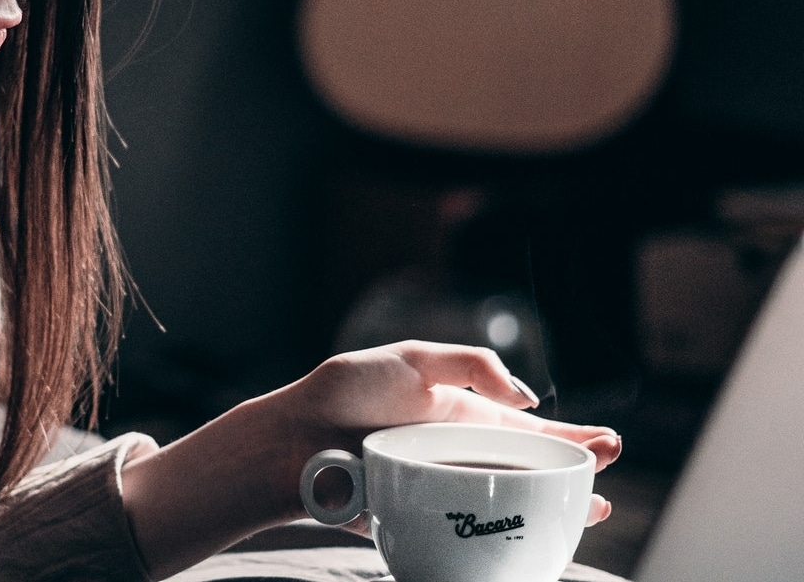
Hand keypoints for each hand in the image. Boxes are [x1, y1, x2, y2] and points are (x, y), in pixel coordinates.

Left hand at [283, 340, 620, 527]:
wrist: (292, 438)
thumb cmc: (345, 391)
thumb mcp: (412, 358)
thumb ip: (470, 365)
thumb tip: (526, 399)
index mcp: (457, 414)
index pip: (523, 428)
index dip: (566, 435)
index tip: (608, 444)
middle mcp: (455, 454)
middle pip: (526, 469)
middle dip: (571, 472)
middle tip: (610, 475)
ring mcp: (440, 489)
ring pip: (506, 505)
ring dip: (549, 509)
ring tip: (589, 511)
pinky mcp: (421, 520)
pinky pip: (470, 534)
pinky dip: (503, 540)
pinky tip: (531, 545)